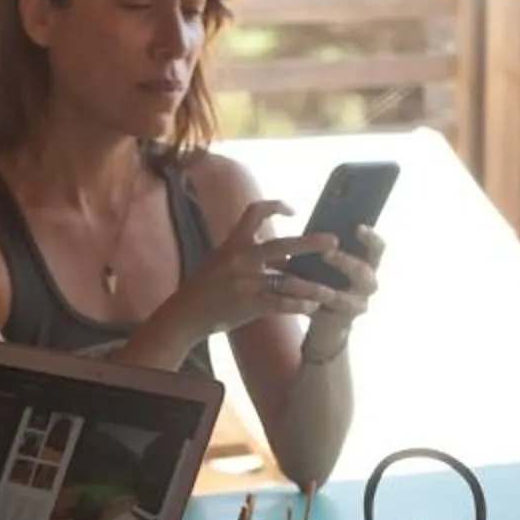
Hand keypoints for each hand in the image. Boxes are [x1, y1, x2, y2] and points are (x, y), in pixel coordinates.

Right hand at [177, 200, 331, 339]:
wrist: (186, 313)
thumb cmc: (206, 286)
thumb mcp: (222, 260)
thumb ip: (248, 252)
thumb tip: (283, 252)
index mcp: (233, 242)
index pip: (255, 212)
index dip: (275, 206)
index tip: (294, 210)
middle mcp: (241, 258)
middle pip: (282, 245)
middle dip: (311, 243)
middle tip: (333, 242)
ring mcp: (246, 282)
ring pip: (288, 281)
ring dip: (313, 286)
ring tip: (331, 291)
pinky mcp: (249, 304)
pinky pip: (281, 303)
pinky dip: (299, 305)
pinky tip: (312, 307)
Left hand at [299, 226, 383, 363]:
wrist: (323, 320)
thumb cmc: (324, 282)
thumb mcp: (324, 264)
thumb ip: (324, 249)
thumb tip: (313, 230)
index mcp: (366, 264)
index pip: (377, 248)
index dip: (371, 238)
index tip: (358, 227)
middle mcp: (368, 284)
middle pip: (365, 271)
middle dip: (345, 262)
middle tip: (326, 253)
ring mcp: (359, 304)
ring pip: (346, 297)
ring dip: (326, 289)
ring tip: (311, 284)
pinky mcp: (345, 320)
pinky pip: (334, 313)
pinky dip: (318, 304)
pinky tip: (304, 299)